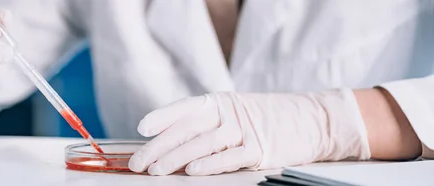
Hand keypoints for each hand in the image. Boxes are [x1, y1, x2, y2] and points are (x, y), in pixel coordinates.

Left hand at [128, 89, 371, 175]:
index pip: (185, 108)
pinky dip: (210, 164)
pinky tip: (193, 171)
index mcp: (220, 102)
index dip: (162, 117)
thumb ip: (208, 124)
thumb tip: (170, 144)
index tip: (142, 129)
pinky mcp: (261, 149)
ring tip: (157, 170)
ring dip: (177, 158)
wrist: (315, 120)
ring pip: (203, 144)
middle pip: (187, 129)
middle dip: (159, 147)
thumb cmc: (269, 118)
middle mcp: (229, 113)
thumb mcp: (236, 112)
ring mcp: (245, 130)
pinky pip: (230, 157)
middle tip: (140, 163)